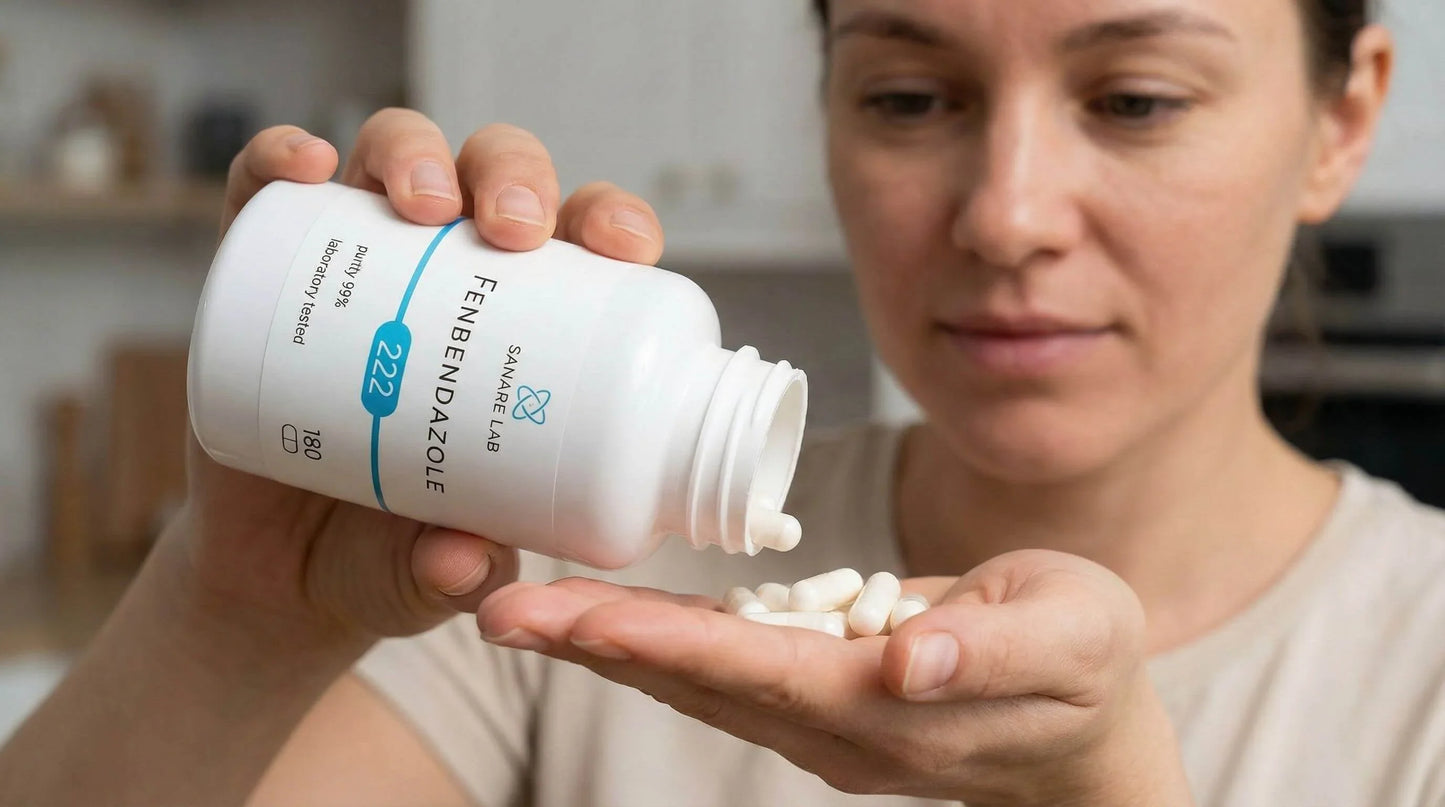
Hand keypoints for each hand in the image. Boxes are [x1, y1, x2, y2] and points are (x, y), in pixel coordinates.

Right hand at [168, 108, 667, 651]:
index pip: (587, 246)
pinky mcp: (270, 272)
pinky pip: (271, 194)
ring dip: (417, 155)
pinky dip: (283, 162)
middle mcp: (452, 276)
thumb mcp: (443, 573)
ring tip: (420, 205)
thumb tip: (465, 560)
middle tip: (513, 230)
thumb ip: (458, 572)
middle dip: (516, 178)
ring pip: (399, 160)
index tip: (624, 248)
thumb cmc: (399, 555)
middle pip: (499, 180)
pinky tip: (306, 168)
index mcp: (532, 326)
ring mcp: (360, 264)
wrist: (282, 575)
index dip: (613, 222)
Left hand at [476, 550, 1192, 806]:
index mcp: (886, 706)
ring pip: (696, 679)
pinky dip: (660, 642)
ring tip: (526, 611)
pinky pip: (723, 668)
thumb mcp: (1070, 636)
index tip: (574, 619)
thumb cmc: (1087, 667)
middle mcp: (835, 726)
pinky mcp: (818, 699)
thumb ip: (988, 651)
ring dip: (609, 646)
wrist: (1093, 732)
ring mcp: (820, 720)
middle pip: (696, 682)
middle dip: (597, 646)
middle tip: (502, 610)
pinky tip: (609, 619)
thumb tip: (904, 657)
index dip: (660, 644)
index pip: (750, 671)